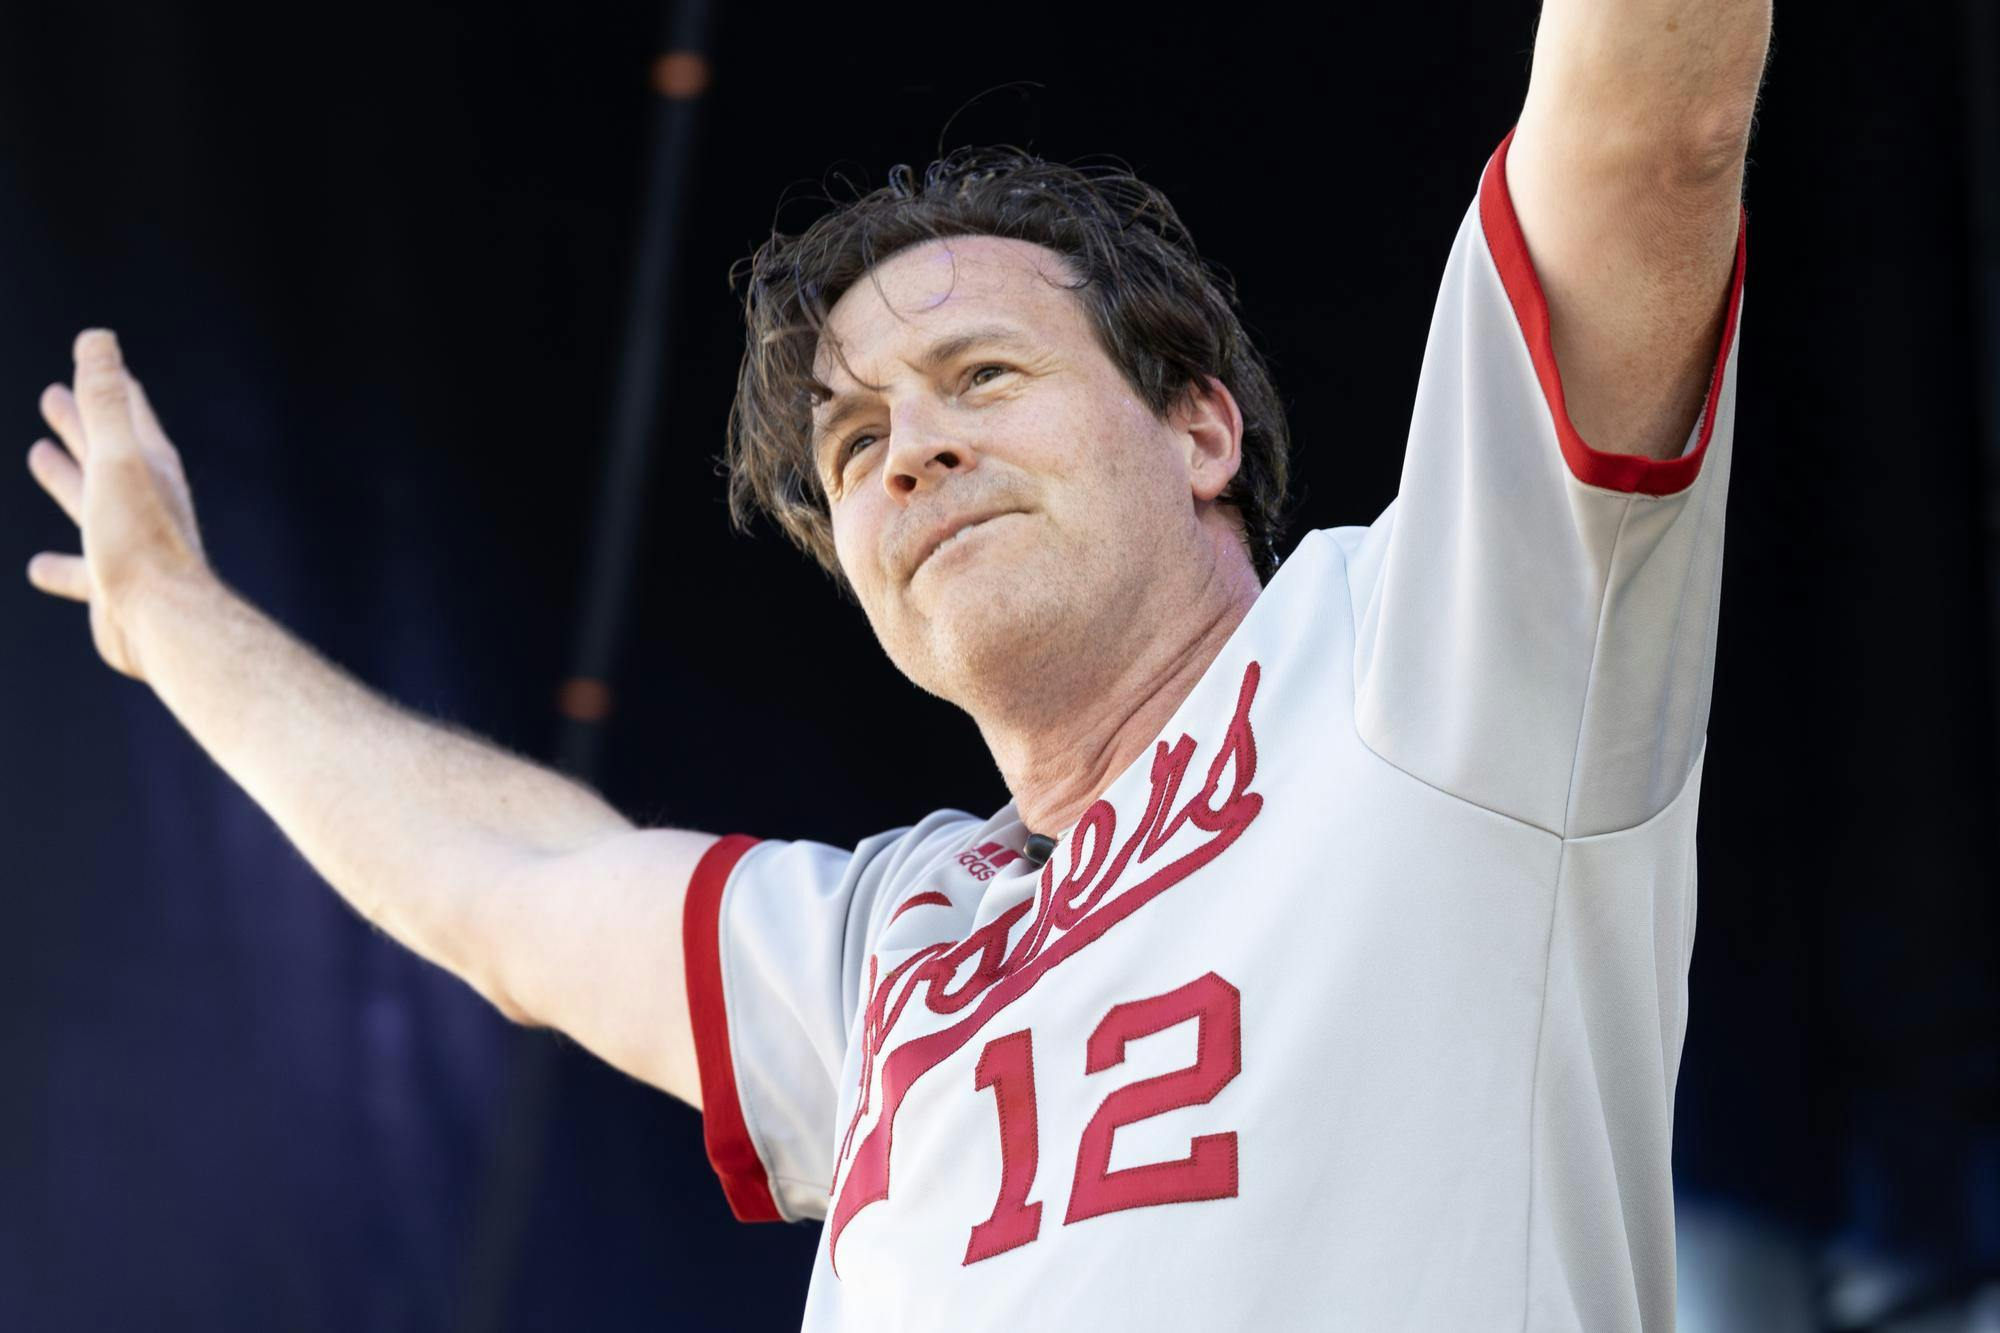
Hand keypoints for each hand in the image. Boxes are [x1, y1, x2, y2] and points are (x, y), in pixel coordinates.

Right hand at [24, 329, 212, 681]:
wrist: (162, 622)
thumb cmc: (139, 539)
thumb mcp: (116, 460)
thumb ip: (104, 403)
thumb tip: (98, 338)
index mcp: (148, 468)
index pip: (128, 413)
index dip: (110, 383)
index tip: (95, 356)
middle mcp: (143, 503)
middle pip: (105, 451)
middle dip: (80, 423)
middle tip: (52, 398)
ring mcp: (128, 545)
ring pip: (90, 503)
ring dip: (66, 479)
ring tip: (38, 457)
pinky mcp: (113, 589)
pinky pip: (79, 573)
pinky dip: (59, 566)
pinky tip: (37, 568)